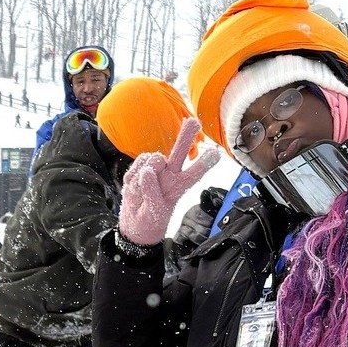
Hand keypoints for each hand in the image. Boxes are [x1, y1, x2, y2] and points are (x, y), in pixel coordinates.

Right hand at [118, 118, 219, 247]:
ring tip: (142, 193)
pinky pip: (136, 165)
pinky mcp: (138, 169)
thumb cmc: (149, 220)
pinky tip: (134, 187)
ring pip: (153, 159)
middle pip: (179, 153)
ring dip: (145, 176)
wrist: (133, 223)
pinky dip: (132, 177)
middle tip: (194, 122)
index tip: (215, 154)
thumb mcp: (154, 213)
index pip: (193, 174)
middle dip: (186, 137)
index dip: (203, 164)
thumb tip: (146, 171)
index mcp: (179, 186)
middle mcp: (169, 174)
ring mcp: (154, 170)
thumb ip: (152, 192)